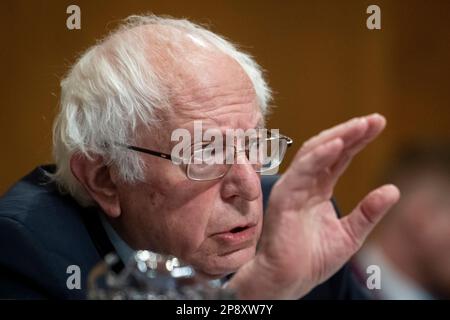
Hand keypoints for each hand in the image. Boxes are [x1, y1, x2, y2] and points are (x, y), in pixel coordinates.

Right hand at [228, 114, 399, 298]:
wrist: (288, 280)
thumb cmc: (312, 259)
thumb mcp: (350, 234)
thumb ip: (368, 212)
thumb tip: (393, 189)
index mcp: (318, 190)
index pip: (339, 158)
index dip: (357, 141)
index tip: (377, 125)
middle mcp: (305, 184)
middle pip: (327, 149)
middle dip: (350, 132)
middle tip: (374, 120)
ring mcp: (293, 188)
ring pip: (313, 153)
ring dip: (337, 137)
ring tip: (360, 125)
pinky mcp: (284, 197)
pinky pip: (301, 171)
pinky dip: (318, 156)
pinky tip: (337, 145)